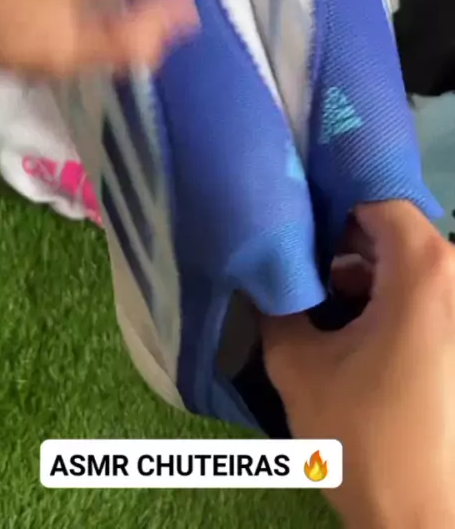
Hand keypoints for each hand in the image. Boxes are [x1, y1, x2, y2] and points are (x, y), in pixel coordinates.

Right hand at [262, 201, 454, 528]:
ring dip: (362, 269)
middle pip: (391, 227)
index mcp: (424, 269)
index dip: (329, 200)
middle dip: (340, 238)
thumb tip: (266, 272)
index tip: (292, 215)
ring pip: (407, 260)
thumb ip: (277, 304)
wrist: (426, 520)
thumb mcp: (299, 365)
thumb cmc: (365, 437)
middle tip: (296, 257)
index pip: (375, 197)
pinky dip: (387, 294)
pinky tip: (350, 322)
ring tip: (316, 293)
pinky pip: (424, 291)